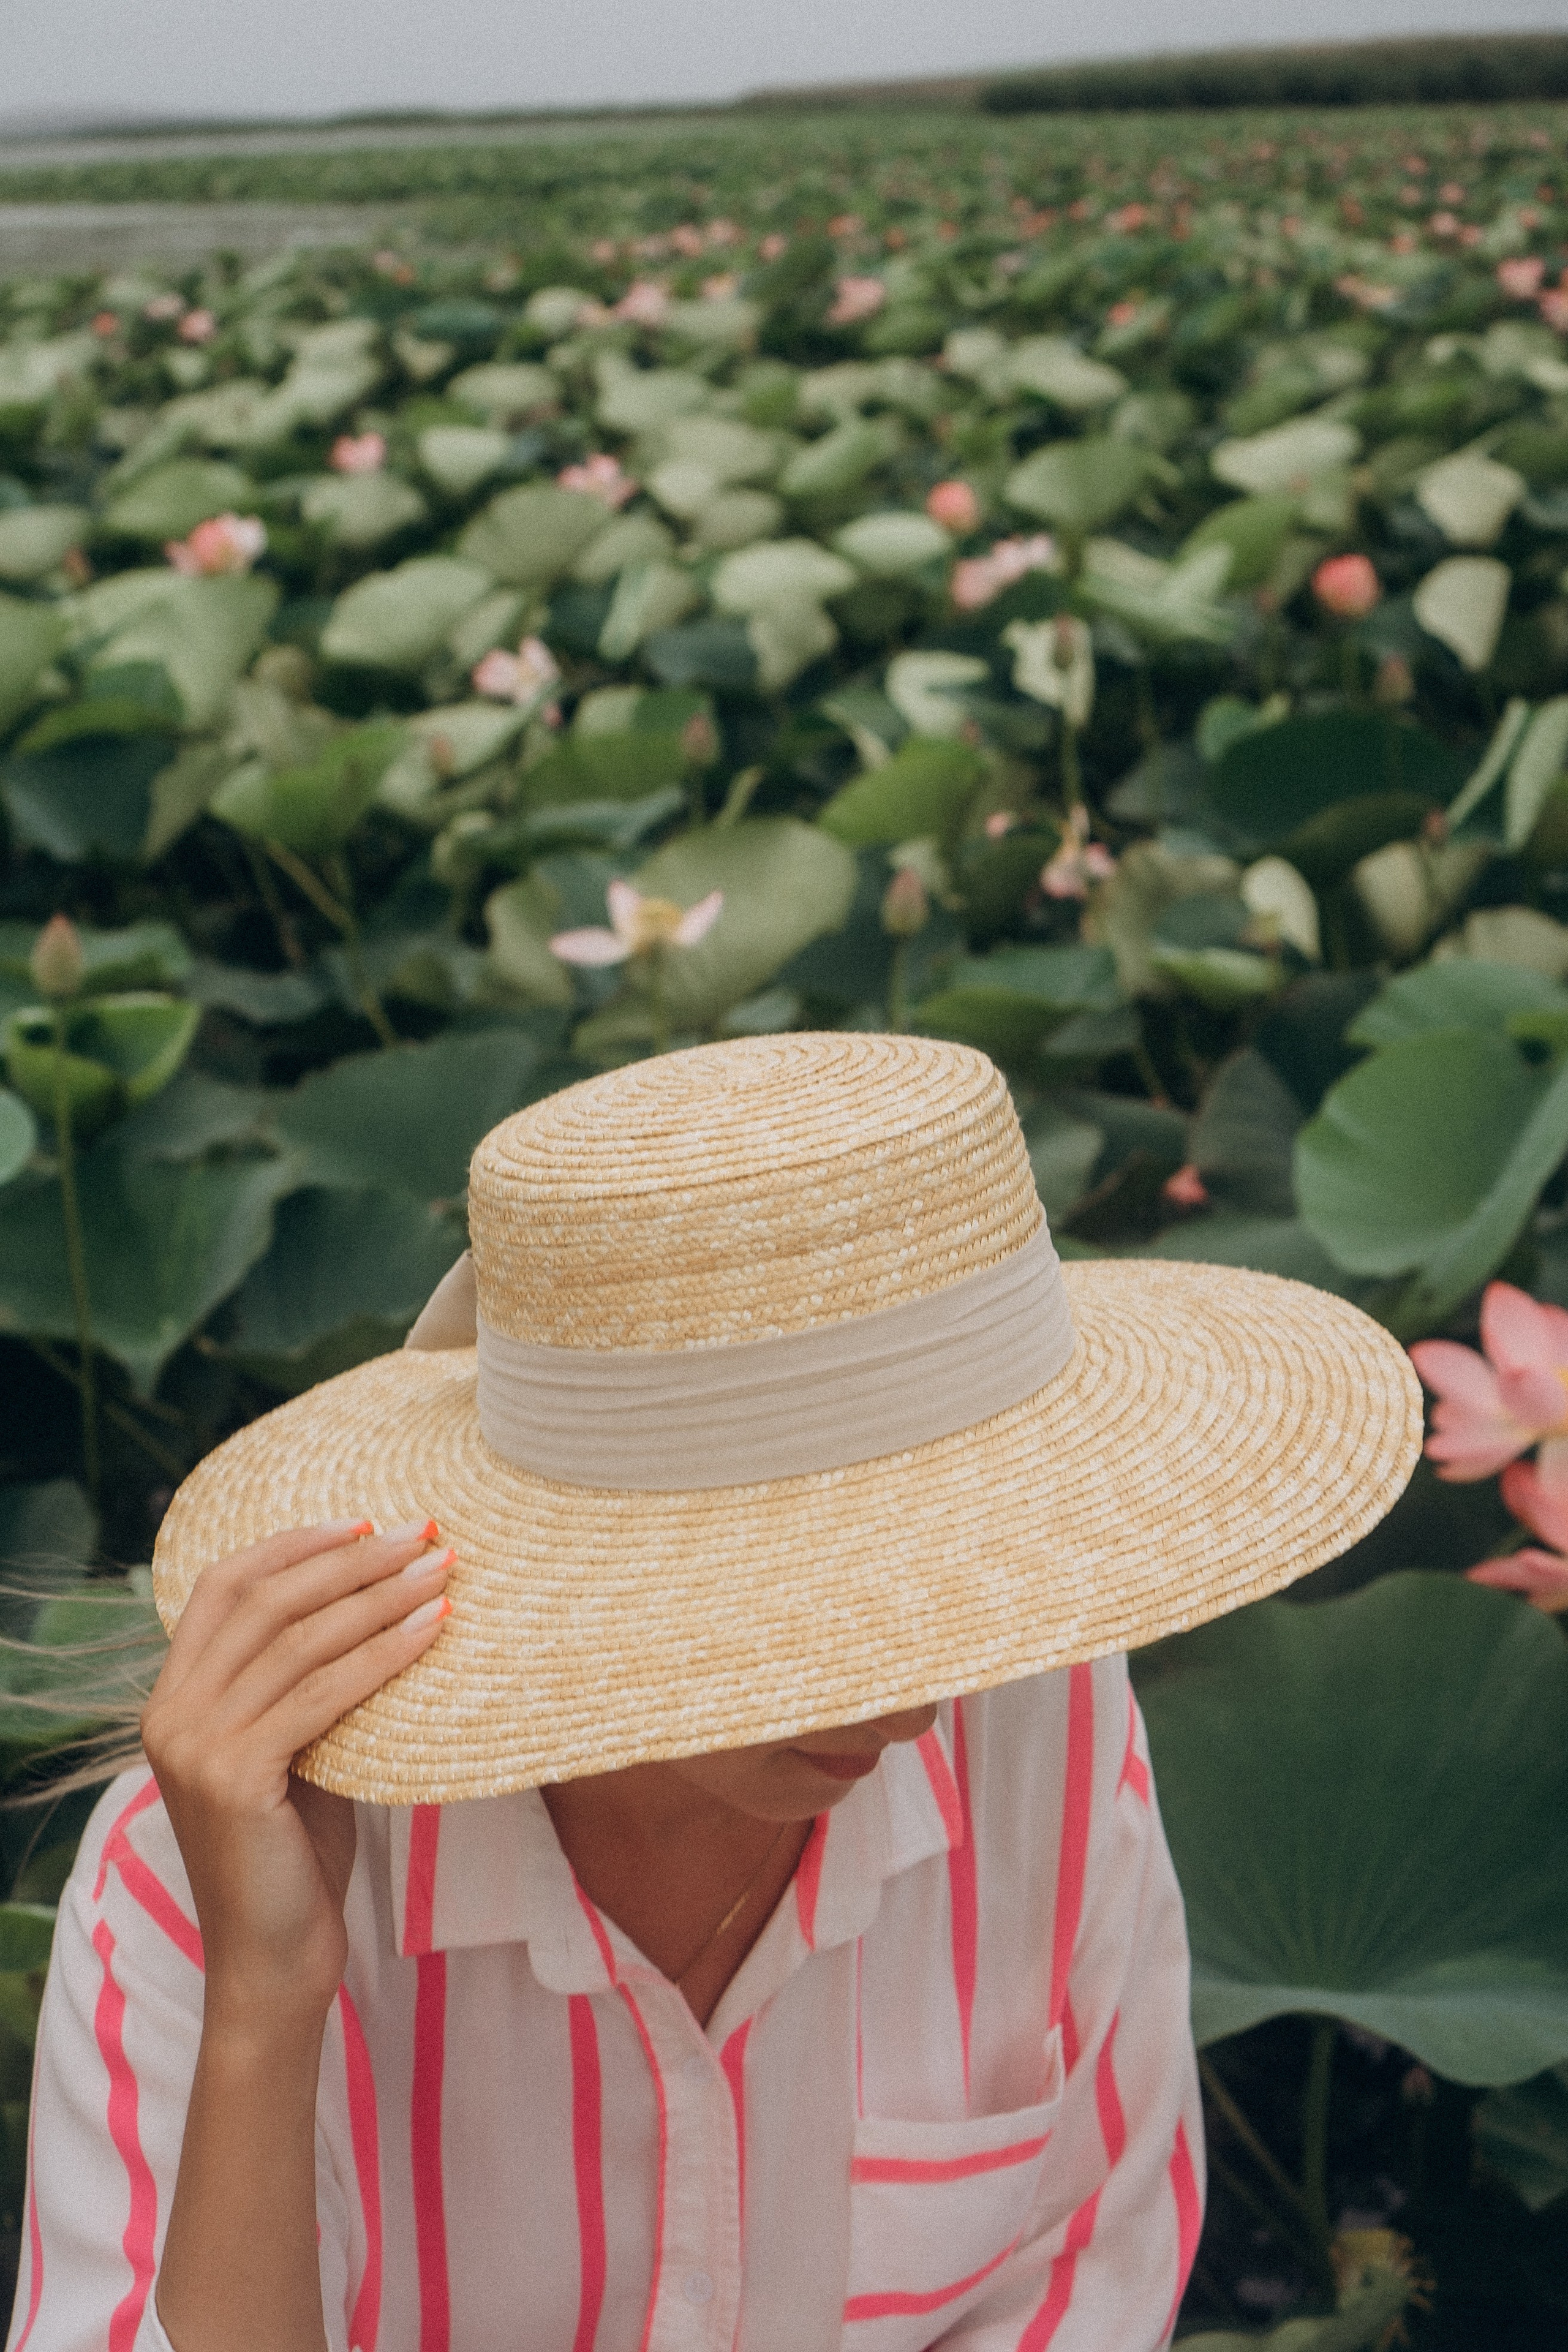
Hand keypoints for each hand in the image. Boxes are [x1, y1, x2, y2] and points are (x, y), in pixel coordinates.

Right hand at [141, 1521, 451, 2028]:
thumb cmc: (297, 1853)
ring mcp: (195, 1744)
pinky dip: (383, 1654)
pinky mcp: (234, 1777)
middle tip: (425, 1531)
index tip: (366, 1519)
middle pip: (267, 1599)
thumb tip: (377, 1599)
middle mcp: (170, 1712)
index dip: (293, 1544)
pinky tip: (433, 1630)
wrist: (275, 1960)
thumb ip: (304, 1685)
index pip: (223, 1585)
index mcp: (172, 1697)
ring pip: (300, 1639)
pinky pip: (323, 1695)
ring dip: (379, 1594)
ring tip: (443, 1568)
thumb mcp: (293, 1750)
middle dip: (352, 1558)